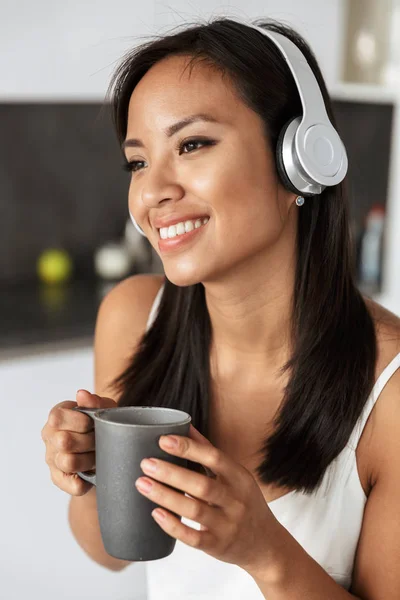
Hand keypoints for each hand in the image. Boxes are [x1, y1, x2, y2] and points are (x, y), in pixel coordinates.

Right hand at [41, 389, 115, 495]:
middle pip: (63, 442)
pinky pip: (73, 484)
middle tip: (100, 440)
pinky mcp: (59, 479)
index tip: (92, 423)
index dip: (80, 422)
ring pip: (68, 462)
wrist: (107, 450)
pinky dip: (87, 480)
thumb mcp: (104, 410)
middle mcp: (50, 437)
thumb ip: (95, 402)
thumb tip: (81, 394)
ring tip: (98, 455)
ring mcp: (52, 459)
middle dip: (89, 441)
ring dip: (89, 460)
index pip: (57, 418)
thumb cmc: (102, 425)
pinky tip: (93, 472)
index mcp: (57, 416)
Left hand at [135, 424, 280, 576]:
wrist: (266, 545)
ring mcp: (228, 525)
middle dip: (171, 473)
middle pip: (202, 485)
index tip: (164, 440)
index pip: (214, 458)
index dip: (189, 448)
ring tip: (142, 484)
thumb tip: (186, 426)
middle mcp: (236, 500)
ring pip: (194, 510)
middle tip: (146, 463)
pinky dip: (173, 525)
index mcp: (240, 477)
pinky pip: (193, 537)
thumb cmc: (245, 503)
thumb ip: (209, 452)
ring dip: (165, 496)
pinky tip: (155, 513)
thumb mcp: (236, 476)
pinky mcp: (217, 546)